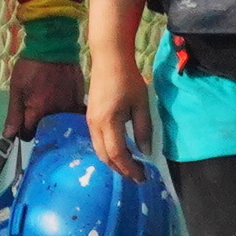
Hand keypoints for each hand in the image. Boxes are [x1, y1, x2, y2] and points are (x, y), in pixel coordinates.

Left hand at [4, 55, 83, 139]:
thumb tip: (9, 137)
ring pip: (61, 124)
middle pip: (47, 131)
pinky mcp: (80, 99)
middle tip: (37, 111)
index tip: (24, 122)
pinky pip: (73, 114)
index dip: (23, 130)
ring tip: (50, 104)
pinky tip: (61, 101)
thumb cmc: (31, 66)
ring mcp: (71, 106)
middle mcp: (57, 113)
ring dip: (55, 119)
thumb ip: (14, 115)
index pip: (29, 134)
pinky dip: (67, 112)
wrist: (53, 45)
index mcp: (39, 111)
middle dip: (40, 126)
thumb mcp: (17, 89)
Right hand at [85, 62, 154, 177]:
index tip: (142, 176)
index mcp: (109, 122)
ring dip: (114, 162)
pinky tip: (121, 151)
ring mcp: (90, 122)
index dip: (130, 168)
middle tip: (138, 176)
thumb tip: (145, 152)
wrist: (109, 59)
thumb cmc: (128, 79)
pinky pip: (98, 142)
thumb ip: (143, 129)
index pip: (118, 154)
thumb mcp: (141, 104)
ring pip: (100, 151)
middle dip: (121, 170)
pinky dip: (109, 152)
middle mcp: (95, 125)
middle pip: (106, 157)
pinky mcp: (90, 118)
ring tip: (131, 167)